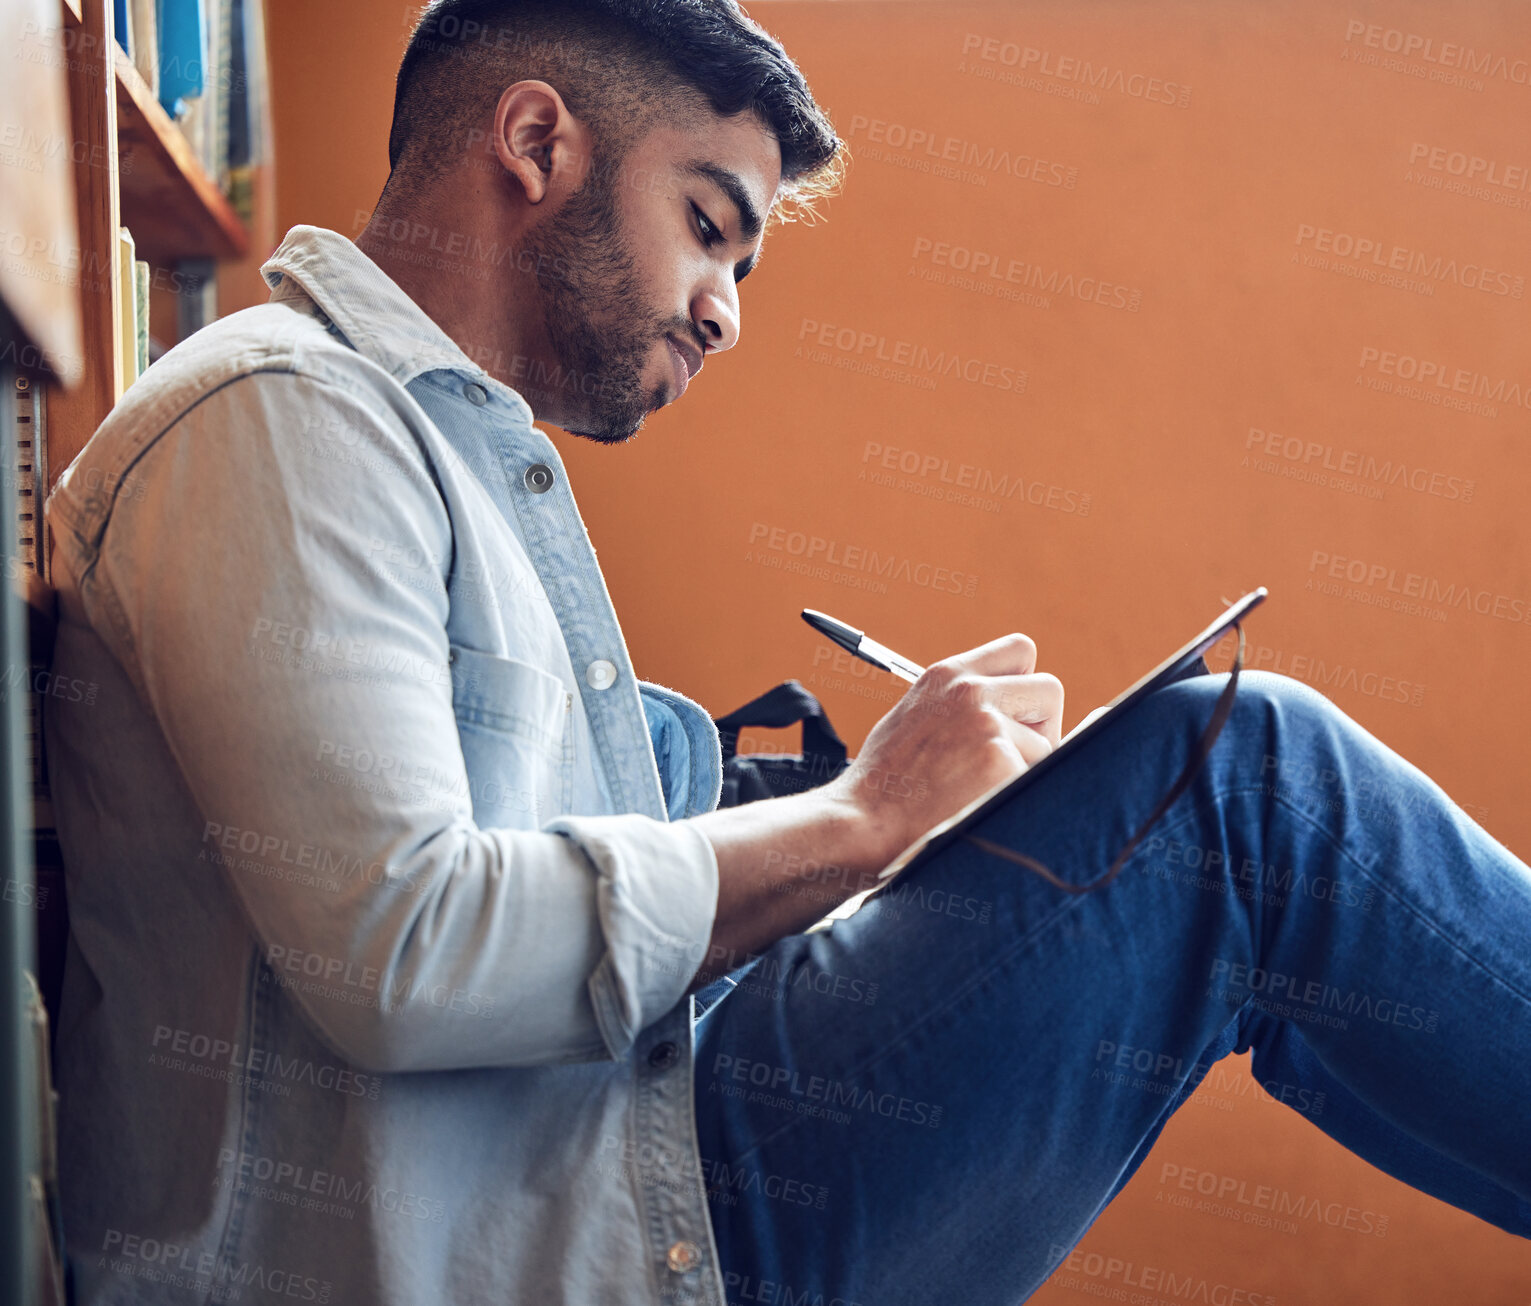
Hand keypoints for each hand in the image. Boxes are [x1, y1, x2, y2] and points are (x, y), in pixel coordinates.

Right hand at [823, 633, 1064, 869]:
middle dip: (1041, 726)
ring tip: (980, 788)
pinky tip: (981, 805)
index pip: (1021, 650)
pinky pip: (1038, 780)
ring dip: (1026, 768)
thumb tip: (1011, 712)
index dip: (1025, 684)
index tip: (1014, 714)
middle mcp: (970, 691)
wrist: (861, 823)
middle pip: (1050, 689)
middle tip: (1010, 757)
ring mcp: (988, 726)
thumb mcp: (915, 716)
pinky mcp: (1000, 764)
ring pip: (1048, 744)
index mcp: (948, 675)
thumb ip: (960, 704)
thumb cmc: (886, 782)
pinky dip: (1017, 797)